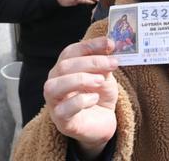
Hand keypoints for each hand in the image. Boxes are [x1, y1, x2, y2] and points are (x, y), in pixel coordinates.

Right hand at [44, 37, 118, 158]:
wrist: (102, 123)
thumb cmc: (99, 96)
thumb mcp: (105, 76)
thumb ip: (104, 64)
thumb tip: (109, 47)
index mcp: (65, 68)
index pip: (71, 51)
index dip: (90, 45)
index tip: (110, 44)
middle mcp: (55, 82)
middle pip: (64, 66)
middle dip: (91, 62)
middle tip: (113, 64)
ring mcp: (55, 102)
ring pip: (55, 86)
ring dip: (80, 79)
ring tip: (100, 81)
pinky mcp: (61, 121)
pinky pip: (63, 109)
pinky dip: (81, 101)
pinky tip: (94, 98)